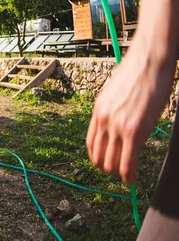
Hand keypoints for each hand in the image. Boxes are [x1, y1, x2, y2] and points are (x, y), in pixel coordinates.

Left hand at [86, 44, 175, 183]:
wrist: (149, 61)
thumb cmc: (138, 73)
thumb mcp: (115, 92)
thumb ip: (114, 109)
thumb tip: (119, 120)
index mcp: (98, 111)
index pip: (91, 143)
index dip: (97, 158)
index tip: (106, 164)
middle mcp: (103, 120)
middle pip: (99, 156)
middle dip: (108, 169)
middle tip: (119, 173)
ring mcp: (117, 126)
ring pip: (112, 162)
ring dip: (119, 174)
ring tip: (128, 178)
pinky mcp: (134, 131)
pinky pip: (127, 162)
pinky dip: (129, 176)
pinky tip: (133, 180)